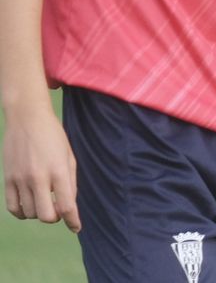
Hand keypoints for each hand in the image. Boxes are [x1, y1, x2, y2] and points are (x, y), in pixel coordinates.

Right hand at [2, 103, 80, 232]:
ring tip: (43, 200)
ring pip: (29, 213)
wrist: (27, 119)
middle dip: (55, 218)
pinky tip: (29, 205)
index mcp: (59, 171)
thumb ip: (70, 183)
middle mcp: (39, 178)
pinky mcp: (8, 179)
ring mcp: (20, 179)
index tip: (76, 228)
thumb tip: (68, 207)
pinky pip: (13, 207)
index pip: (66, 206)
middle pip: (46, 216)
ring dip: (39, 213)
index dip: (73, 221)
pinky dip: (22, 212)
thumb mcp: (69, 157)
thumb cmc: (54, 137)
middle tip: (58, 209)